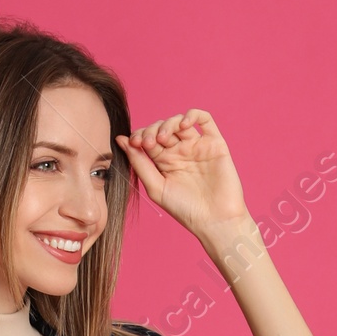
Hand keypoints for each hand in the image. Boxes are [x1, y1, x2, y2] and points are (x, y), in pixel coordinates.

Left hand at [117, 110, 249, 240]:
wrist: (215, 220)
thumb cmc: (185, 210)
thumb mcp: (156, 187)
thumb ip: (139, 163)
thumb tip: (120, 139)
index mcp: (164, 162)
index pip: (147, 138)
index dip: (139, 135)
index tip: (134, 143)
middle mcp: (180, 152)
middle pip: (161, 127)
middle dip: (151, 130)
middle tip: (148, 143)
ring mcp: (197, 146)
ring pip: (179, 121)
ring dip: (168, 123)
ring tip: (163, 137)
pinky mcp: (215, 143)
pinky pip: (204, 119)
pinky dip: (192, 115)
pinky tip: (183, 125)